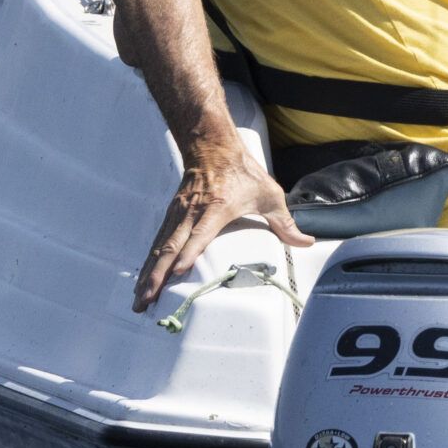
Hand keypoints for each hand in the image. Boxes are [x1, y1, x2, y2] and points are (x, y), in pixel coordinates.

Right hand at [134, 140, 309, 312]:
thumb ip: (286, 222)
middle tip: (147, 299)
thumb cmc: (243, 172)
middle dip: (158, 275)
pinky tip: (144, 280)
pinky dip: (149, 263)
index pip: (200, 233)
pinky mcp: (172, 216)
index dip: (189, 253)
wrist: (213, 148)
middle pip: (171, 247)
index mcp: (216, 207)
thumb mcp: (269, 195)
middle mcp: (192, 213)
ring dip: (149, 274)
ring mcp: (179, 215)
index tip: (178, 272)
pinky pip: (158, 242)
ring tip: (140, 299)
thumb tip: (307, 242)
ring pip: (160, 248)